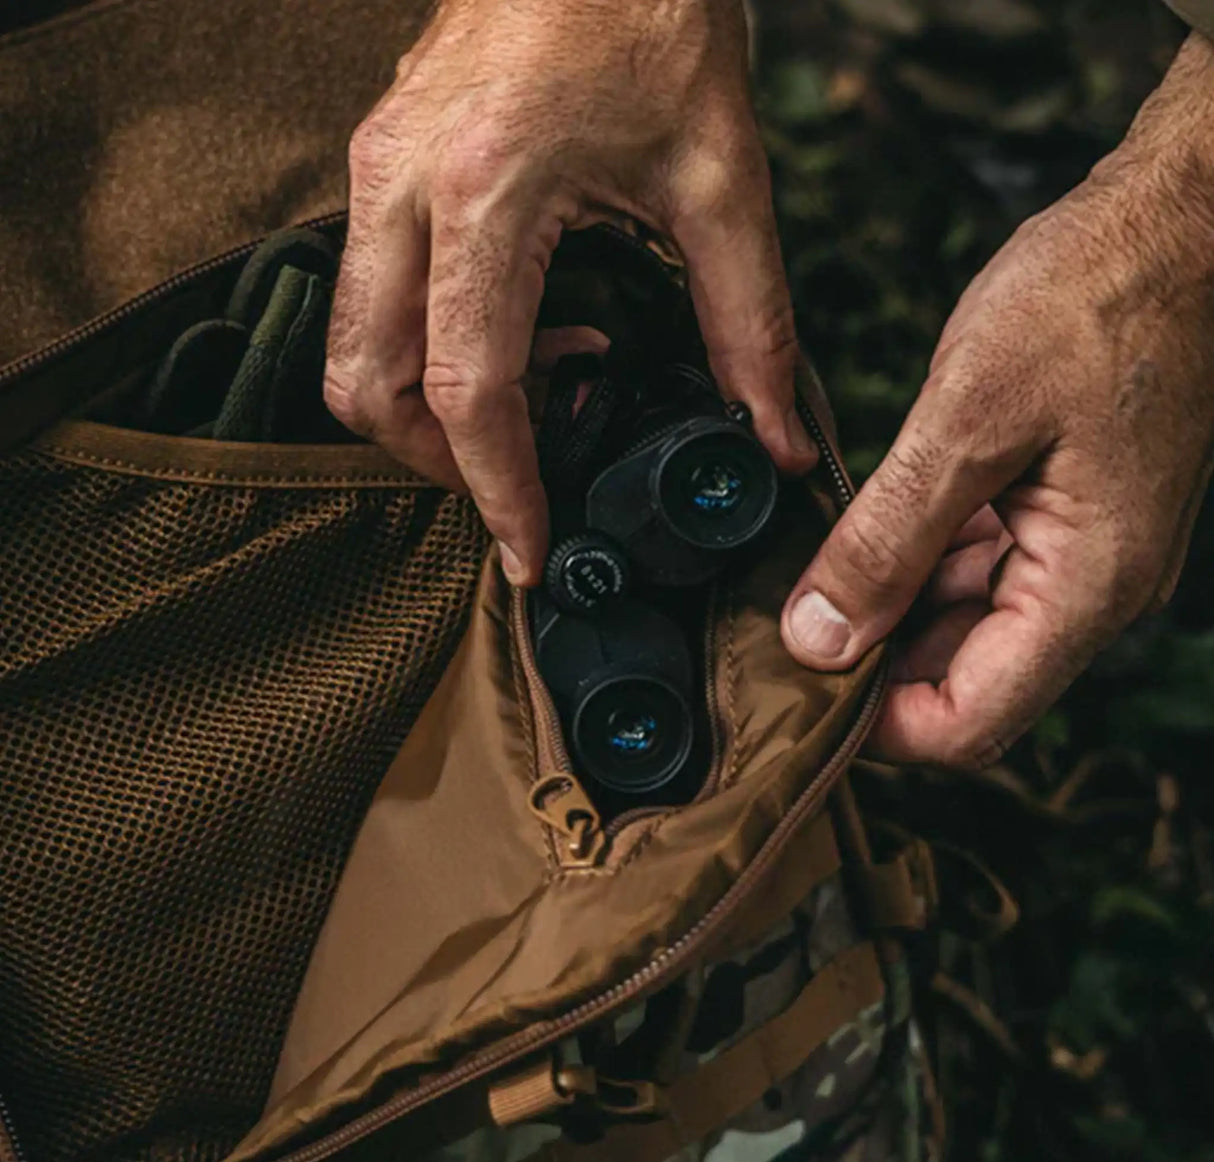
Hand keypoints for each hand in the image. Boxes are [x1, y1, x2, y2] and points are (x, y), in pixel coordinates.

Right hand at [323, 0, 814, 584]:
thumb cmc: (652, 13)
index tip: (530, 549)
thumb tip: (771, 434)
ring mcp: (376, 170)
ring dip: (426, 407)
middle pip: (369, 386)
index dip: (498, 489)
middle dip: (438, 460)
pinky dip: (427, 347)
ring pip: (350, 347)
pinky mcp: (380, 163)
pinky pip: (371, 295)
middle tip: (520, 479)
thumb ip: (749, 321)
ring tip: (536, 395)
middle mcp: (403, 187)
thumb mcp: (721, 176)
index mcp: (485, 191)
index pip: (468, 390)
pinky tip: (520, 328)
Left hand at [782, 33, 1213, 767]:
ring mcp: (1080, 558)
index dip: (874, 726)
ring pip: (963, 632)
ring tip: (808, 573)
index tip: (794, 687)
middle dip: (868, 668)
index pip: (968, 723)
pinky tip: (863, 530)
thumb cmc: (1093, 297)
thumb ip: (888, 541)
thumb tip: (816, 640)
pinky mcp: (1062, 520)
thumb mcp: (969, 418)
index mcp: (1083, 587)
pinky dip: (915, 566)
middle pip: (962, 685)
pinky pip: (977, 575)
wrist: (1177, 223)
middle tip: (780, 625)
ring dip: (886, 614)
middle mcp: (1091, 593)